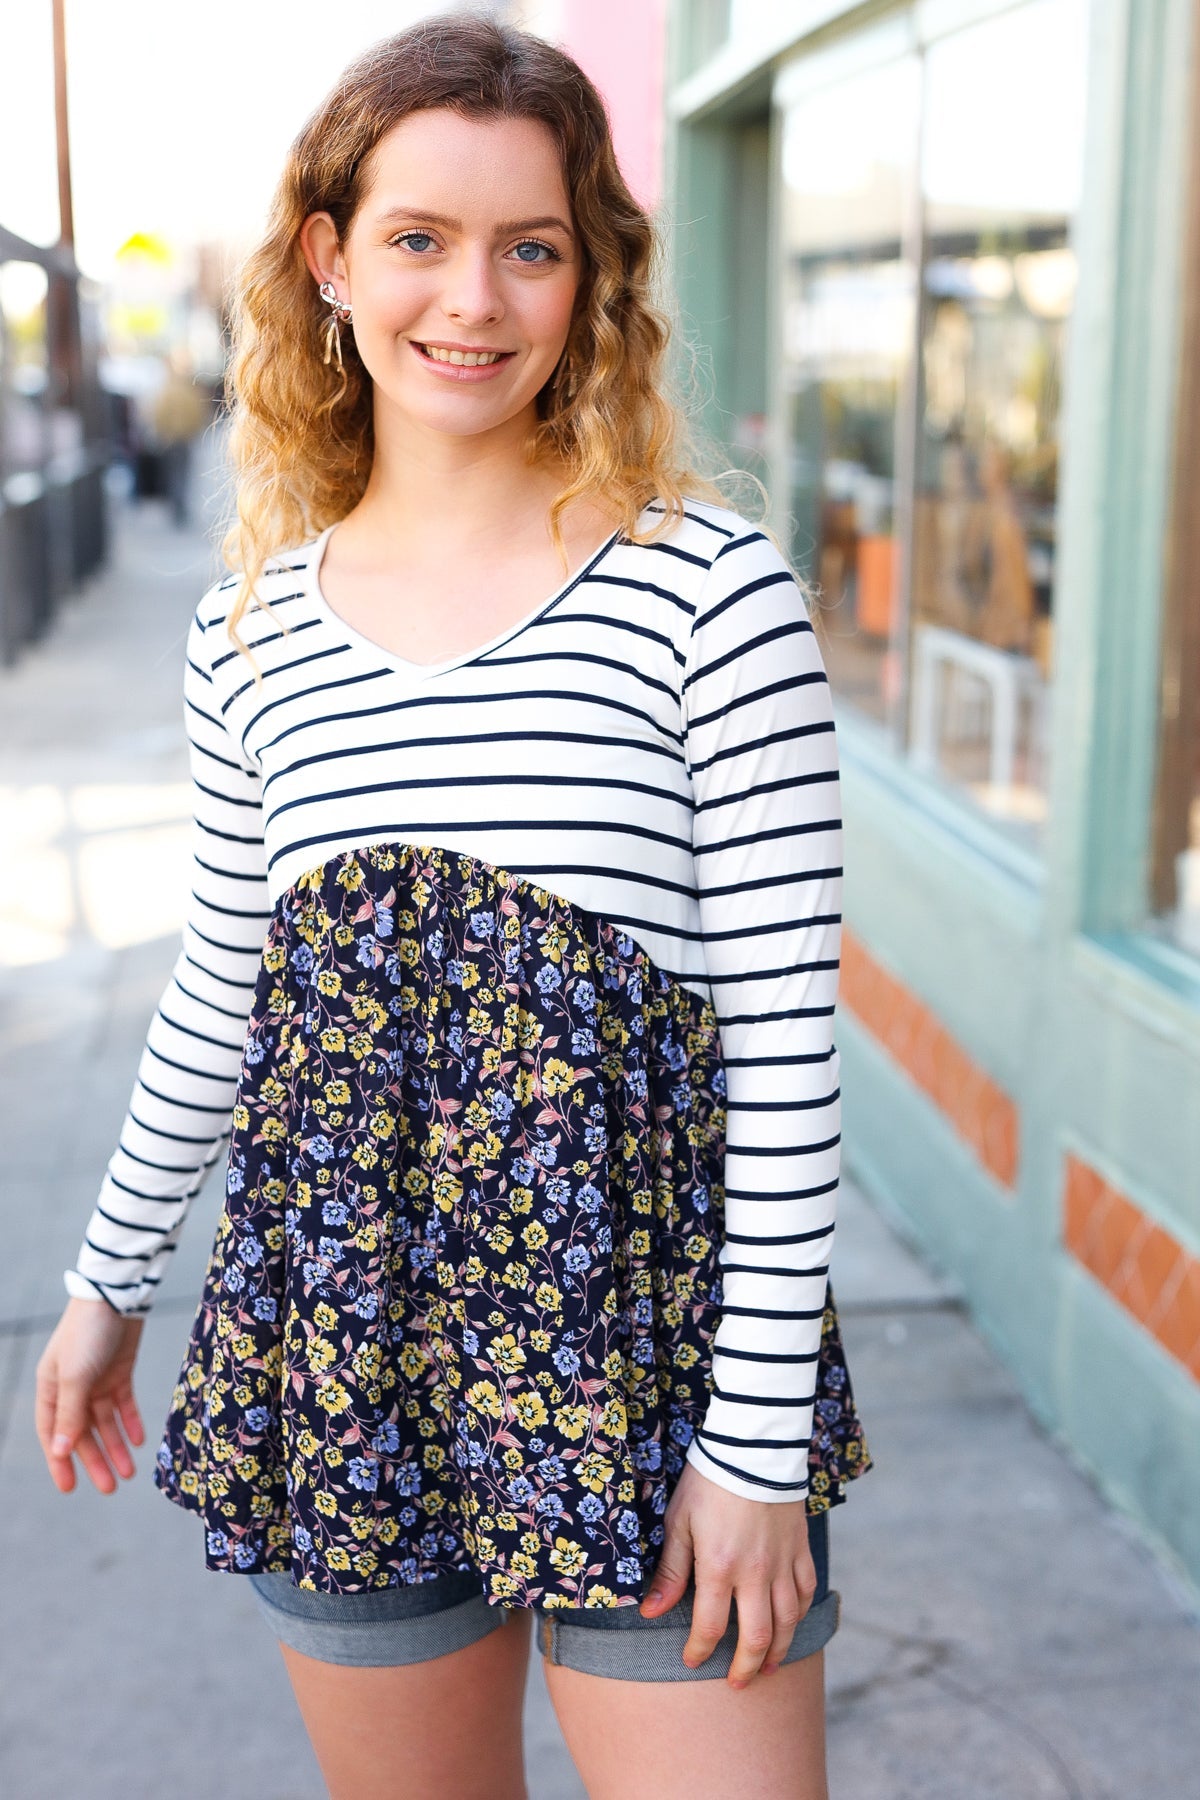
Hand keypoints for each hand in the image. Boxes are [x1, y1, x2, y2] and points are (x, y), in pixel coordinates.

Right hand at [35, 1297, 145, 1494]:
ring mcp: (97, 1381)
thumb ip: (70, 1413)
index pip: (53, 1434)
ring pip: (106, 1423)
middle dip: (95, 1460)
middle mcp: (72, 1388)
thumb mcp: (76, 1375)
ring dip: (116, 1447)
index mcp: (51, 1388)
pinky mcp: (120, 1372)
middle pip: (83, 1433)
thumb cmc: (87, 1332)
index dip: (60, 1462)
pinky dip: (131, 1422)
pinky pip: (124, 1404)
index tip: (70, 1488)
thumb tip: (61, 1450)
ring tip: (128, 1473)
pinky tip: (139, 1441)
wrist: (117, 1295)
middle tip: (110, 1488)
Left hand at [638, 1461, 815, 1687]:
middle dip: (746, 1668)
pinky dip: (800, 1615)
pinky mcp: (800, 1549)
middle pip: (757, 1637)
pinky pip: (806, 1592)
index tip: (691, 1661)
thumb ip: (671, 1571)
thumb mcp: (679, 1522)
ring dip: (778, 1651)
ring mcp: (783, 1563)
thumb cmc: (709, 1480)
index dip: (700, 1651)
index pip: (711, 1627)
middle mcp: (756, 1573)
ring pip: (787, 1622)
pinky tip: (790, 1625)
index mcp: (720, 1567)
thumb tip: (651, 1612)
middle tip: (736, 1684)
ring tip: (768, 1668)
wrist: (753, 1446)